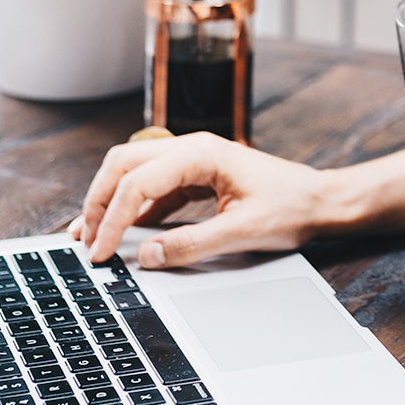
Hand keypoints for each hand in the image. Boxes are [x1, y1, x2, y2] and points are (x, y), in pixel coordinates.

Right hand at [72, 132, 330, 268]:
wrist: (321, 200)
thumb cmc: (290, 208)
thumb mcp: (242, 233)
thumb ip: (192, 245)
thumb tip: (146, 256)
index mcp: (201, 154)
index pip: (137, 182)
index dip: (112, 219)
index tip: (98, 252)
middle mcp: (192, 148)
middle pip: (125, 164)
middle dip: (99, 200)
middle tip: (83, 239)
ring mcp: (193, 159)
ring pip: (135, 172)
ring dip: (112, 201)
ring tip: (90, 235)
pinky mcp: (197, 175)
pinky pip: (154, 187)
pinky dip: (134, 208)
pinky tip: (124, 233)